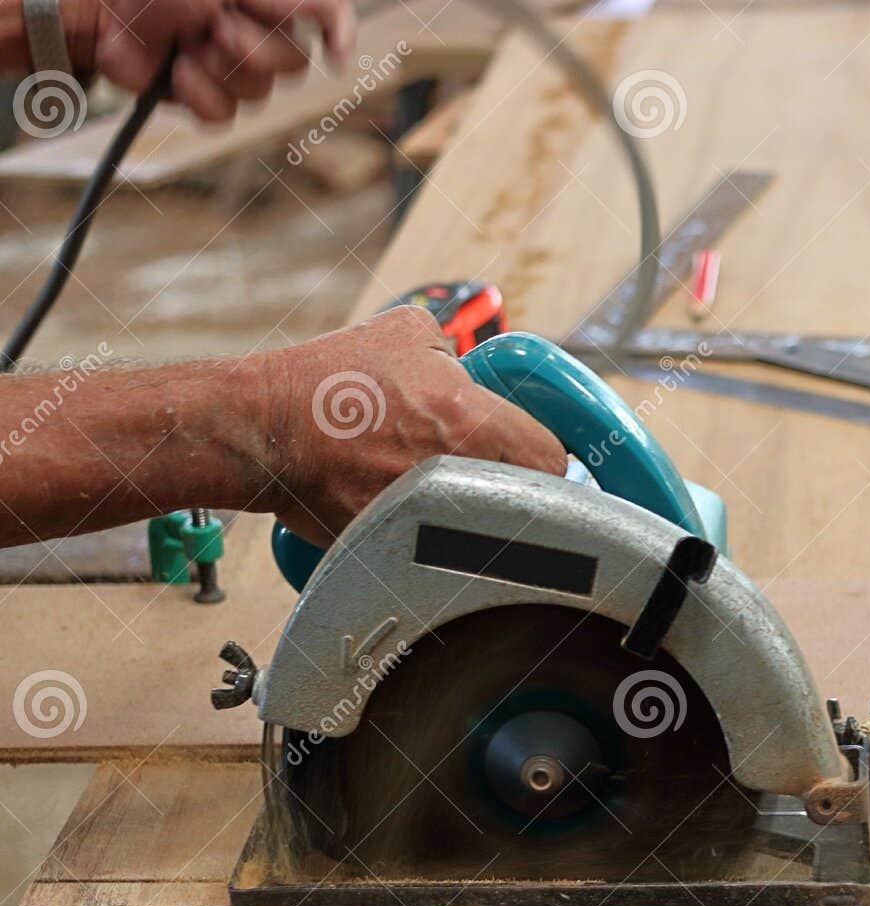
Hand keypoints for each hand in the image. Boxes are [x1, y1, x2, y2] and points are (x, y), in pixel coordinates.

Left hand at [76, 0, 354, 122]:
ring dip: (216, 68)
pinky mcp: (206, 99)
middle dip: (252, 49)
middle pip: (294, 65)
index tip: (336, 56)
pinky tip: (175, 71)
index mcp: (268, 2)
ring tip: (185, 43)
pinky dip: (196, 94)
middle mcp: (259, 35)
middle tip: (213, 27)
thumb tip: (334, 35)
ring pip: (258, 93)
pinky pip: (223, 116)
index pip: (326, 14)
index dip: (339, 33)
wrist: (101, 8)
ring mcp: (233, 71)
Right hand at [247, 306, 568, 545]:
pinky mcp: (396, 547)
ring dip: (471, 518)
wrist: (263, 428)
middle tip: (486, 481)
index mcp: (475, 423)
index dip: (543, 461)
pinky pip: (434, 552)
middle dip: (510, 493)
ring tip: (439, 498)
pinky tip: (405, 518)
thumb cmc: (328, 383)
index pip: (551, 458)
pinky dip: (426, 539)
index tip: (528, 460)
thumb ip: (453, 350)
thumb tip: (468, 365)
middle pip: (524, 504)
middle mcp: (460, 476)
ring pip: (482, 533)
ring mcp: (428, 518)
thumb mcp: (405, 334)